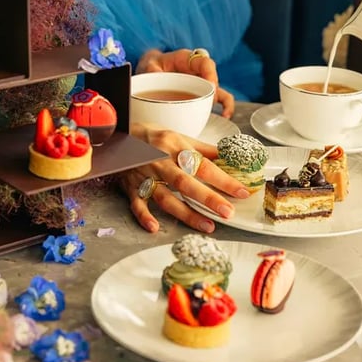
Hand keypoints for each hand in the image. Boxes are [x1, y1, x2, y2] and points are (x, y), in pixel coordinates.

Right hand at [120, 123, 250, 232]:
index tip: (242, 192)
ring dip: (186, 214)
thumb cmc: (154, 138)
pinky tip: (154, 227)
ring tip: (207, 226)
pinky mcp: (131, 187)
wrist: (119, 134)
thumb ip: (204, 150)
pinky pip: (137, 203)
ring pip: (166, 197)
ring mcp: (145, 176)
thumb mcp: (180, 137)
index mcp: (177, 147)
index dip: (224, 180)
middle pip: (186, 182)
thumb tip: (230, 158)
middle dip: (208, 198)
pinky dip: (144, 216)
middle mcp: (162, 162)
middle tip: (227, 213)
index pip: (204, 166)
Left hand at [136, 48, 235, 117]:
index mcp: (187, 59)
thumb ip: (152, 70)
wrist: (151, 72)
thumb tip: (155, 76)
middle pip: (214, 78)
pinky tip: (223, 118)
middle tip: (210, 104)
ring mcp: (202, 84)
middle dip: (214, 92)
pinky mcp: (202, 95)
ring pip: (220, 90)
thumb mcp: (148, 65)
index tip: (211, 87)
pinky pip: (218, 100)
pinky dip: (223, 108)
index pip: (205, 62)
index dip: (210, 74)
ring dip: (225, 103)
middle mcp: (198, 71)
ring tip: (225, 115)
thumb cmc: (152, 66)